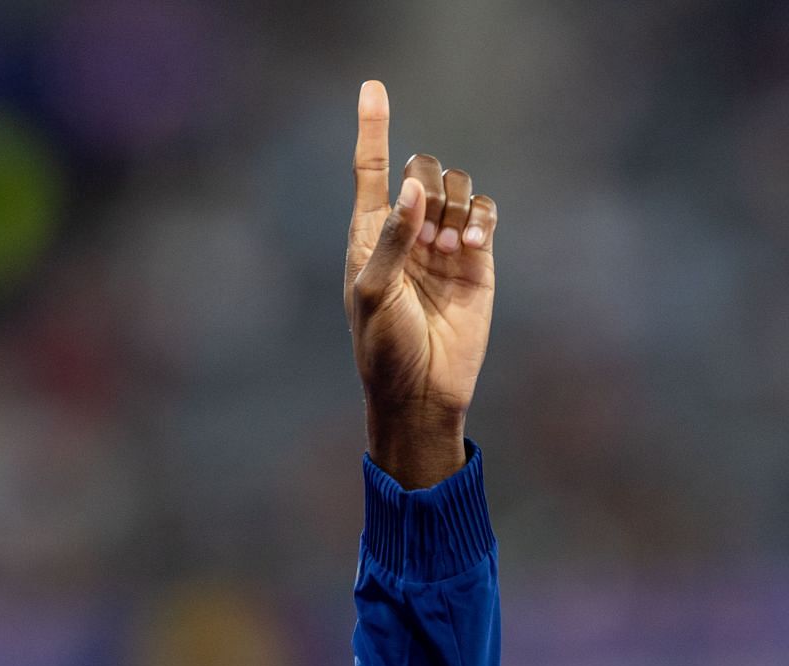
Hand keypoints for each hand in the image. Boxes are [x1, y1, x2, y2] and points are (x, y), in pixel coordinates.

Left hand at [345, 80, 497, 488]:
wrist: (424, 391)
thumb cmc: (384, 348)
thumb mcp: (376, 295)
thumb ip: (392, 239)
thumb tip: (411, 189)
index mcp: (369, 238)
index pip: (371, 173)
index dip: (372, 130)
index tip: (372, 87)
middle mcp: (406, 234)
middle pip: (422, 172)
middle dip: (426, 185)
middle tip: (425, 233)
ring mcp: (443, 245)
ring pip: (457, 189)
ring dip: (454, 207)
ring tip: (450, 248)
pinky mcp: (477, 260)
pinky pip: (485, 215)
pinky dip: (481, 218)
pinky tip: (471, 244)